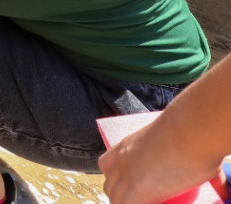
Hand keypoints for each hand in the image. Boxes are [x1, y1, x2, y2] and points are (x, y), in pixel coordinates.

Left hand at [99, 124, 225, 203]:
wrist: (192, 130)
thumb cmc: (194, 136)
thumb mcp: (188, 151)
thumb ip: (204, 172)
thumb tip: (225, 190)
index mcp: (127, 147)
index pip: (108, 166)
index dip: (118, 181)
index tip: (135, 190)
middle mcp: (121, 161)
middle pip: (110, 188)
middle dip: (124, 198)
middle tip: (148, 201)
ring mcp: (126, 176)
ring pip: (116, 200)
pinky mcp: (136, 191)